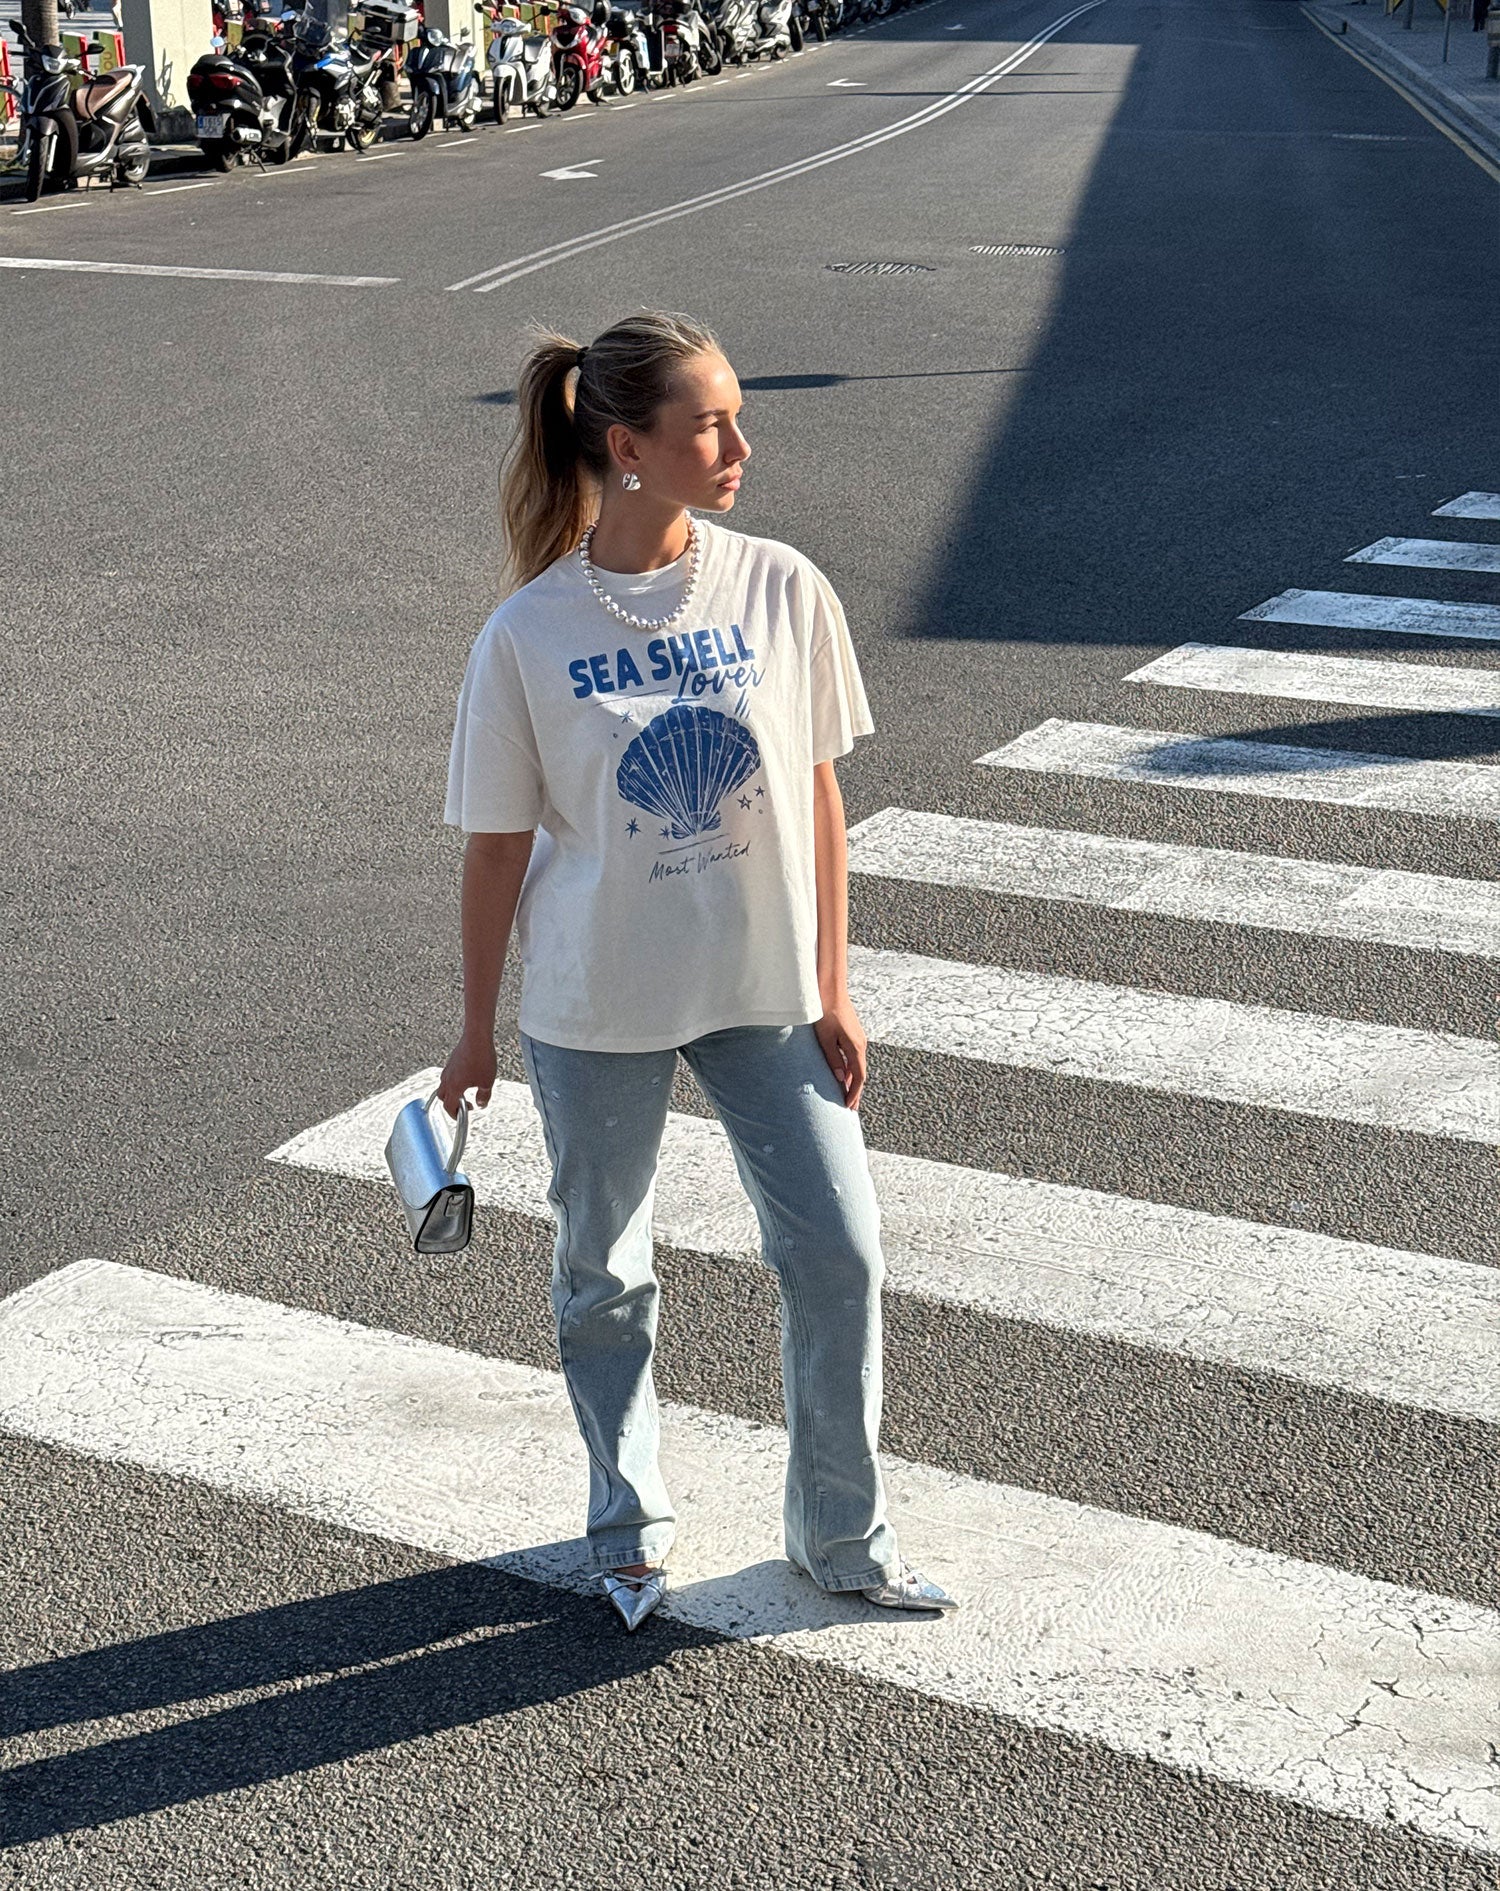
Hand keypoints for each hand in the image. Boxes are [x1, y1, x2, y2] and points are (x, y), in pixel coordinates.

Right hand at [437, 1025, 496, 1119]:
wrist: (476, 1038)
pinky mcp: (451, 1060)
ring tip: (466, 1091)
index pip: (449, 1107)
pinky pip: (448, 1075)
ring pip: (444, 1085)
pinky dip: (454, 1081)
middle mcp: (447, 1079)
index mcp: (454, 1087)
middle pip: (442, 1097)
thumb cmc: (481, 1059)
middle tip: (464, 1105)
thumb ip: (483, 1096)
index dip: (454, 1115)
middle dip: (452, 1104)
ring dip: (452, 1092)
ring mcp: (448, 1068)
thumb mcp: (487, 1083)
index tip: (462, 1116)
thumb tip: (481, 1104)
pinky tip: (467, 1077)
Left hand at [813, 996, 866, 1110]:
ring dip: (852, 1081)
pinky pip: (853, 1057)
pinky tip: (843, 1075)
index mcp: (855, 1048)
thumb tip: (840, 1080)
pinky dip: (850, 1070)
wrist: (830, 989)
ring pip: (857, 1066)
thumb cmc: (825, 1013)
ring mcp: (858, 1039)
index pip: (858, 1078)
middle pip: (860, 1074)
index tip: (848, 1107)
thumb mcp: (825, 1039)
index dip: (854, 1094)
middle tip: (850, 1108)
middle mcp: (860, 1044)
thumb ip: (833, 1060)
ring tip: (846, 1095)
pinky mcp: (852, 1034)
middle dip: (855, 1092)